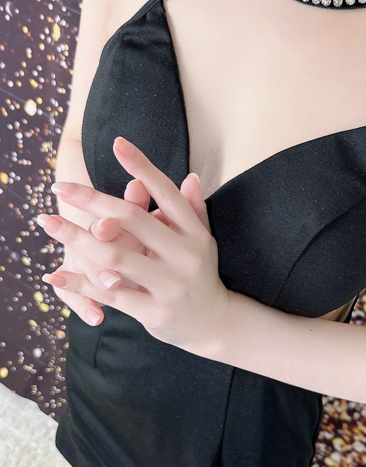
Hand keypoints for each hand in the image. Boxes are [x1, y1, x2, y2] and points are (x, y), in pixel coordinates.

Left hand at [38, 136, 230, 352]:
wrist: (215, 324)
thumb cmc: (201, 274)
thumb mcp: (202, 240)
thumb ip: (192, 209)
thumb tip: (188, 175)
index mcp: (194, 232)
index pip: (166, 192)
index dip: (141, 166)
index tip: (116, 143)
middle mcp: (185, 255)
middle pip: (132, 219)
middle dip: (92, 200)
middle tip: (61, 187)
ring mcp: (170, 284)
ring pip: (115, 256)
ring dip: (76, 238)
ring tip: (48, 223)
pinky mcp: (154, 311)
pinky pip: (111, 294)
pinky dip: (81, 284)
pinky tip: (55, 274)